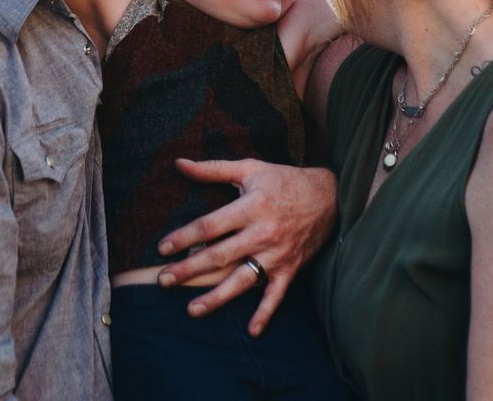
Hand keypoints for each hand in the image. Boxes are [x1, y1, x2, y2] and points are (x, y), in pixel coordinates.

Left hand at [154, 159, 336, 335]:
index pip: (210, 225)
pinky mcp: (290, 269)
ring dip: (216, 297)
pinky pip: (276, 295)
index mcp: (251, 207)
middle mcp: (262, 233)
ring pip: (242, 280)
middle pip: (219, 255)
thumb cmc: (284, 181)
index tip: (163, 248)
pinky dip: (266, 313)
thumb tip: (180, 163)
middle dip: (189, 269)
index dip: (185, 237)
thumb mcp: (250, 168)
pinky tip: (252, 330)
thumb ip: (213, 169)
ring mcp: (276, 254)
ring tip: (192, 310)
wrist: (329, 197)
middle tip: (163, 280)